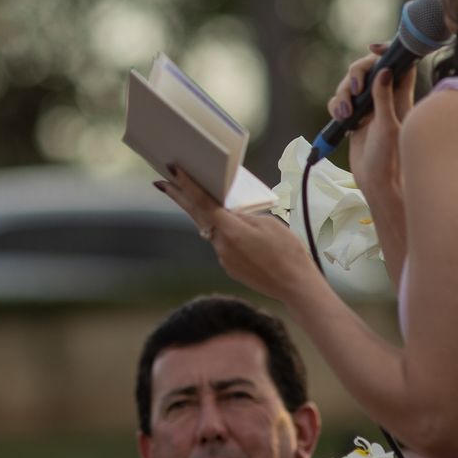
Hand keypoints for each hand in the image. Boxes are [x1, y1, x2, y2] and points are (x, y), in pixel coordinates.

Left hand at [157, 166, 318, 302]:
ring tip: (198, 199)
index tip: (172, 172)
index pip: (203, 203)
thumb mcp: (268, 223)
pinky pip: (223, 245)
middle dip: (179, 197)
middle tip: (161, 182)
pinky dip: (224, 233)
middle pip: (197, 216)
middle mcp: (222, 245)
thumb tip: (228, 212)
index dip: (186, 186)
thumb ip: (243, 215)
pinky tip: (233, 229)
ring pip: (212, 231)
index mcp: (231, 230)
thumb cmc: (288, 250)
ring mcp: (224, 258)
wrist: (296, 285)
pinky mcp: (230, 267)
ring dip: (205, 216)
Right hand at [329, 45, 413, 212]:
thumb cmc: (390, 158)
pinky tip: (341, 120)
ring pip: (351, 86)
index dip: (386, 52)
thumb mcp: (388, 126)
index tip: (372, 48)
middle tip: (354, 90)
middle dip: (355, 75)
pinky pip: (340, 102)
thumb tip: (384, 70)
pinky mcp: (354, 118)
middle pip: (368, 70)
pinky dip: (336, 106)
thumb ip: (385, 98)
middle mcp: (385, 99)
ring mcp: (368, 108)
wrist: (377, 183)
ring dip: (342, 95)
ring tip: (345, 115)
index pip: (398, 64)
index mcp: (400, 97)